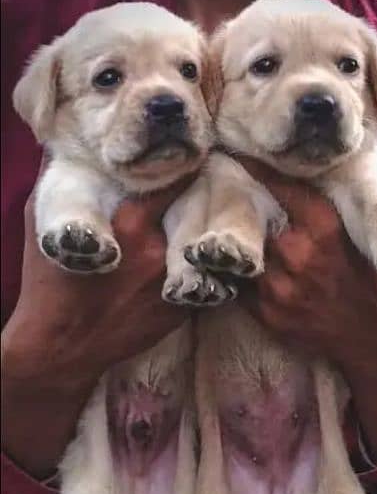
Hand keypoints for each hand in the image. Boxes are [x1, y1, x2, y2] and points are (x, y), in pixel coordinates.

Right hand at [1, 157, 194, 476]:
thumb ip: (60, 181)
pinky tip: (206, 260)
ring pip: (207, 247)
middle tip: (212, 183)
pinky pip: (208, 282)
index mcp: (131, 224)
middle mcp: (161, 251)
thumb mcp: (44, 223)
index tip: (192, 157)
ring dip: (209, 234)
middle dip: (205, 196)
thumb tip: (65, 147)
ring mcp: (176, 283)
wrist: (63, 346)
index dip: (187, 166)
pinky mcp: (184, 310)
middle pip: (199, 211)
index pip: (176, 180)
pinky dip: (206, 268)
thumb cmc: (49, 284)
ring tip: (215, 221)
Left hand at [236, 158, 376, 462]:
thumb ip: (329, 213)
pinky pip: (242, 288)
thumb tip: (299, 181)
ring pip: (244, 256)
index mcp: (325, 228)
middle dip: (242, 209)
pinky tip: (240, 269)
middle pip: (253, 220)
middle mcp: (297, 255)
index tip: (236, 152)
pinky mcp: (268, 314)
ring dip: (239, 246)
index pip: (282, 187)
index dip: (257, 168)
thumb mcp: (365, 237)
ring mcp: (279, 288)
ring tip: (224, 233)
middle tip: (222, 191)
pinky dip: (242, 277)